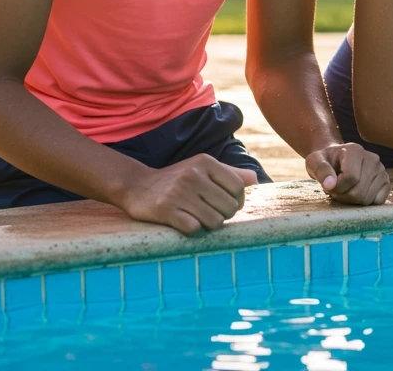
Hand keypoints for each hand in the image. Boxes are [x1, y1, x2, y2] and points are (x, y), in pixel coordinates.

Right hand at [117, 154, 258, 234]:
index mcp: (206, 162)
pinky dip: (194, 231)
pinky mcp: (166, 210)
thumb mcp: (202, 168)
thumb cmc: (178, 179)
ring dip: (210, 226)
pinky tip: (186, 223)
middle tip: (211, 214)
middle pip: (229, 207)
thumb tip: (255, 180)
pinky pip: (194, 229)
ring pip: (214, 221)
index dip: (237, 201)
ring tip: (200, 219)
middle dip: (224, 216)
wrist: (137, 186)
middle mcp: (193, 174)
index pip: (238, 188)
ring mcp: (179, 192)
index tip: (224, 204)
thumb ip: (230, 173)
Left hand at [305, 143, 389, 204]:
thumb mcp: (315, 162)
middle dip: (343, 196)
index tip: (329, 185)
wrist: (337, 159)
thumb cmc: (325, 161)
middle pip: (359, 191)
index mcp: (355, 150)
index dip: (337, 188)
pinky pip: (378, 201)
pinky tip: (357, 192)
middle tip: (336, 189)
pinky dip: (365, 202)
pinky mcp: (386, 181)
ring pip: (367, 199)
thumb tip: (331, 184)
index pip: (351, 177)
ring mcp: (381, 170)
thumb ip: (321, 171)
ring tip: (345, 190)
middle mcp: (372, 158)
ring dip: (352, 201)